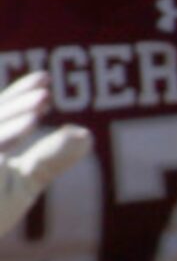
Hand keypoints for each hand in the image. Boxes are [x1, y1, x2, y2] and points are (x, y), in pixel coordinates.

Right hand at [0, 74, 90, 238]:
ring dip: (13, 113)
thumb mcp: (25, 181)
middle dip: (17, 101)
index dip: (18, 95)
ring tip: (42, 101)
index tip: (46, 79)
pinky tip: (30, 124)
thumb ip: (51, 157)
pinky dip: (7, 133)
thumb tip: (85, 134)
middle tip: (47, 87)